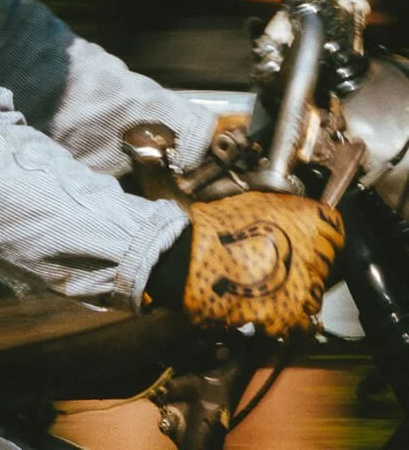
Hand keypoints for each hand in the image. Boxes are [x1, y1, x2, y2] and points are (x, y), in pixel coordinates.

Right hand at [183, 191, 343, 336]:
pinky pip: (299, 323)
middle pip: (329, 263)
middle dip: (311, 264)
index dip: (324, 234)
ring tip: (275, 287)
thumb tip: (302, 216)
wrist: (189, 258)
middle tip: (286, 263)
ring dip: (300, 293)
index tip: (315, 239)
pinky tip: (268, 306)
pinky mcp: (286, 314)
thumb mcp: (257, 201)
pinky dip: (286, 319)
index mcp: (306, 220)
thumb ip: (288, 209)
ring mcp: (300, 285)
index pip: (337, 229)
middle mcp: (311, 252)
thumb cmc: (217, 228)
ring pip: (316, 294)